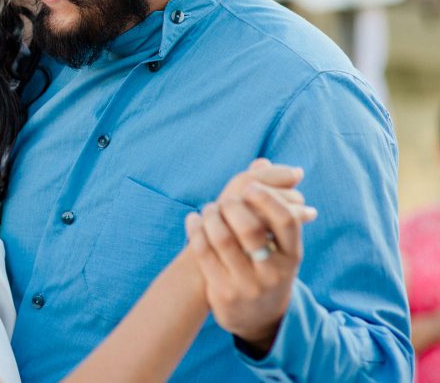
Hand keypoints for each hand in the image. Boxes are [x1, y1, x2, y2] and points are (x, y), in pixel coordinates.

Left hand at [186, 162, 316, 356]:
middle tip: (225, 198)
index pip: (286, 222)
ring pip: (222, 239)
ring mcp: (248, 285)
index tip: (249, 186)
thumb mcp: (281, 245)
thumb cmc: (268, 266)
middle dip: (232, 205)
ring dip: (211, 215)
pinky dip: (195, 229)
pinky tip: (192, 219)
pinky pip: (203, 253)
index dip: (267, 199)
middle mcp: (273, 272)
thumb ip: (277, 206)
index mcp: (292, 255)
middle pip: (250, 228)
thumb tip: (281, 167)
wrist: (258, 318)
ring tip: (208, 208)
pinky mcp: (223, 292)